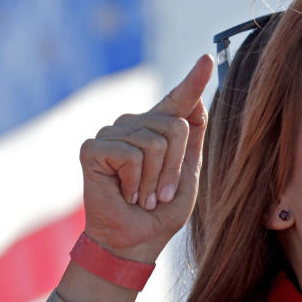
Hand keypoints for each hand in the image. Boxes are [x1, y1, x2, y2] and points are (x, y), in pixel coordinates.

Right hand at [79, 55, 213, 262]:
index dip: (193, 80)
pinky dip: (134, 183)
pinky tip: (124, 194)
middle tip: (158, 194)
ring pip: (155, 143)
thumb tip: (197, 98)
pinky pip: (131, 156)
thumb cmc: (159, 212)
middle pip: (175, 126)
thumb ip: (191, 138)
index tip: (207, 60)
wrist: (134, 241)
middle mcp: (133, 125)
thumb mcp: (187, 174)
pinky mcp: (93, 148)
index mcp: (156, 130)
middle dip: (174, 169)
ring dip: (154, 181)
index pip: (179, 100)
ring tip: (140, 196)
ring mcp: (111, 133)